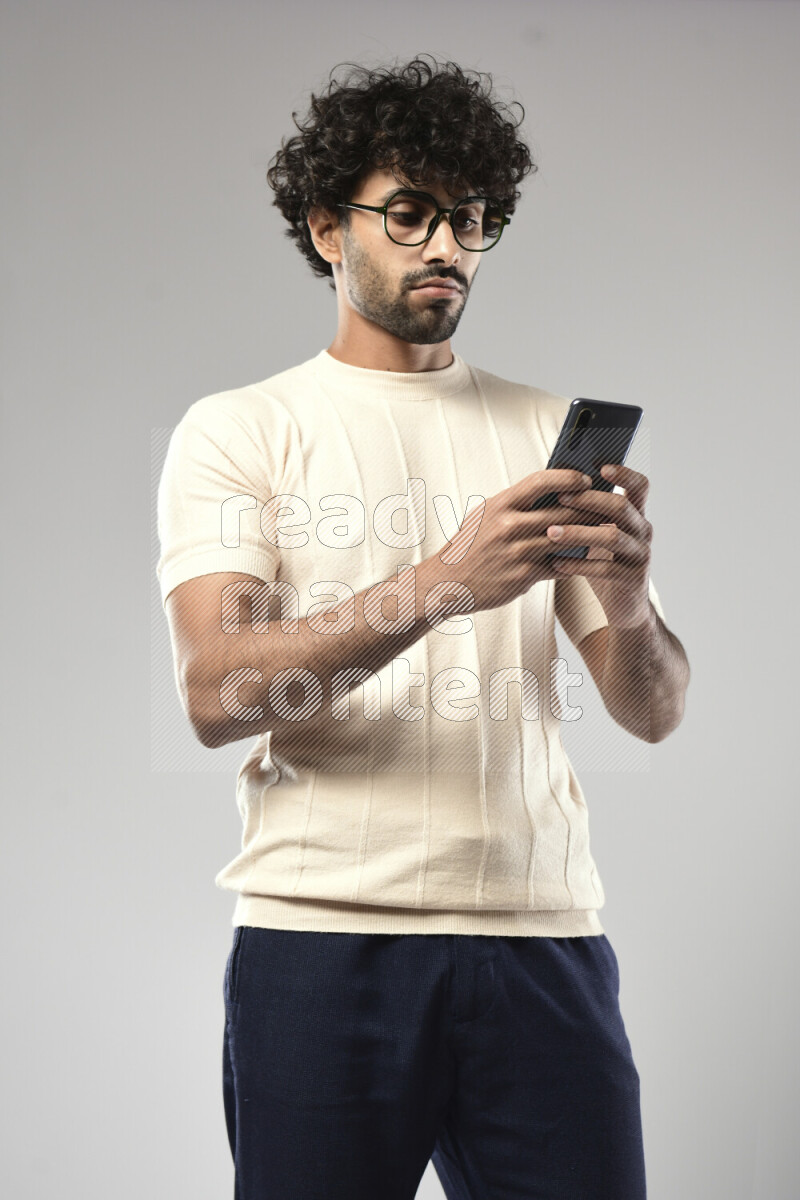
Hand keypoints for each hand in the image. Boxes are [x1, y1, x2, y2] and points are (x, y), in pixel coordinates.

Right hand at [429, 468, 595, 612]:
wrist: (447, 584)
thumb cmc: (468, 547)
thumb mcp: (485, 516)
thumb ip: (515, 504)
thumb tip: (551, 491)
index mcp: (499, 505)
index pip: (540, 481)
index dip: (567, 477)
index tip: (586, 478)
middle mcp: (509, 527)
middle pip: (560, 511)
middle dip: (588, 507)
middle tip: (608, 504)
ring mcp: (517, 552)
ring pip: (565, 539)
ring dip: (588, 534)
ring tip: (605, 529)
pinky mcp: (524, 576)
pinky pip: (559, 565)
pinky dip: (576, 560)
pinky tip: (588, 557)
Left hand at [546, 464, 653, 627]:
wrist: (623, 606)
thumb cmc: (605, 562)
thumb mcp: (598, 534)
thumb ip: (587, 513)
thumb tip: (553, 486)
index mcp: (636, 515)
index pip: (640, 486)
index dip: (624, 474)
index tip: (601, 466)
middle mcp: (643, 532)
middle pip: (621, 507)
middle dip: (589, 500)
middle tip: (560, 497)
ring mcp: (641, 555)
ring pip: (612, 537)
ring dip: (578, 532)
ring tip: (551, 532)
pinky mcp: (632, 579)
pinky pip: (605, 568)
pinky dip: (578, 564)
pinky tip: (556, 562)